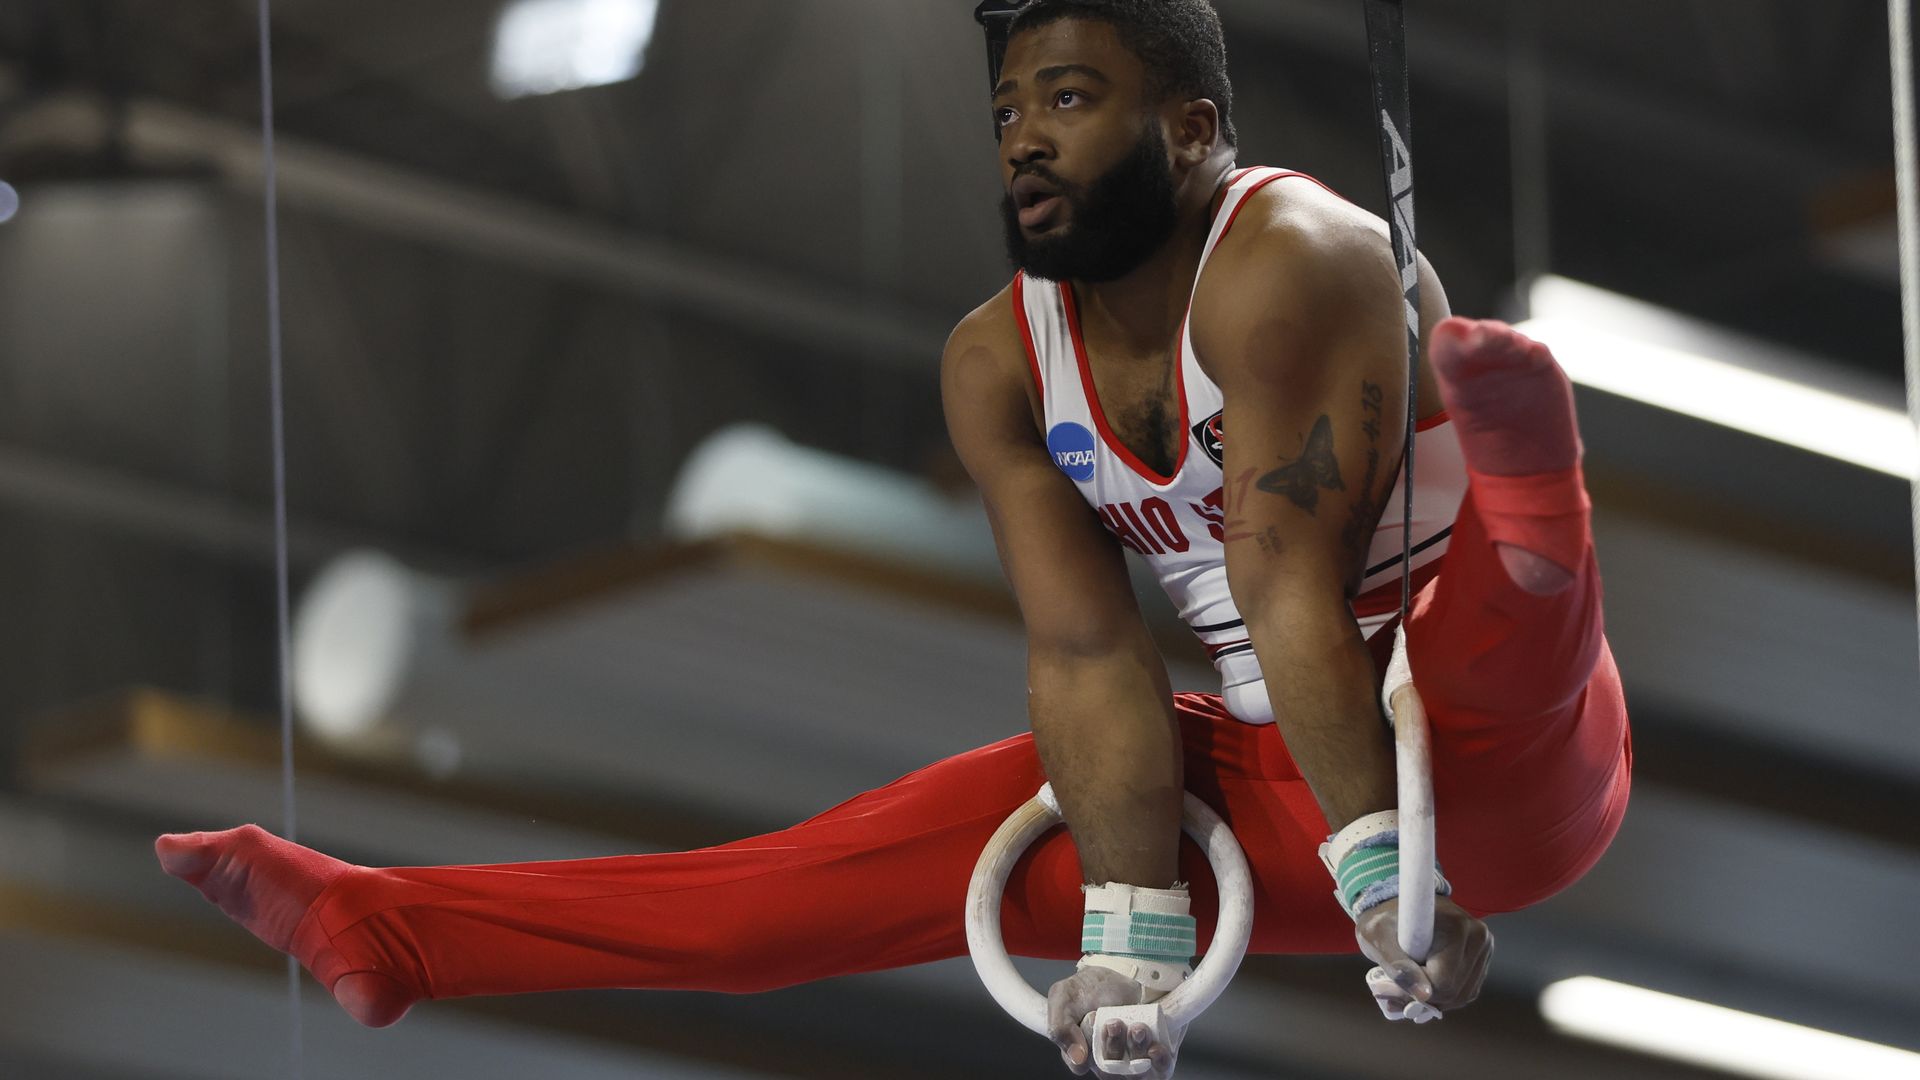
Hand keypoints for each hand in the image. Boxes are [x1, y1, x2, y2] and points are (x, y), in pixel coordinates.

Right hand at [1046, 966, 1184, 1076]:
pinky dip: (1159, 1062)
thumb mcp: (1063, 997)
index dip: (1085, 1054)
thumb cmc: (1089, 988)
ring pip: (1133, 1072)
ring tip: (1137, 1028)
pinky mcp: (1152, 1055)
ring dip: (1136, 1051)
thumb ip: (1060, 1026)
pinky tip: (1155, 1048)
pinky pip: (1159, 1071)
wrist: (1118, 971)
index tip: (1091, 1028)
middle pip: (1108, 1071)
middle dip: (1113, 1046)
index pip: (1080, 1065)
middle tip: (1115, 1023)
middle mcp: (1104, 1060)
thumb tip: (1078, 1058)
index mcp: (1079, 1051)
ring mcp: (1129, 1059)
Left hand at [1353, 894, 1493, 1020]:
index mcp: (1457, 926)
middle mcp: (1478, 936)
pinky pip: (1465, 992)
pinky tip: (1422, 983)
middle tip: (1392, 988)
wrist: (1399, 905)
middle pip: (1454, 992)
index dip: (1412, 991)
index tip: (1387, 984)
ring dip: (1431, 998)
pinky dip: (1442, 995)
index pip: (1442, 981)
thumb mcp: (1378, 938)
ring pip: (1461, 996)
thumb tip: (1423, 995)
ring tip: (1405, 983)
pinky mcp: (1480, 960)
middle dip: (1421, 997)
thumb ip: (1398, 967)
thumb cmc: (1384, 919)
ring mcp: (1483, 949)